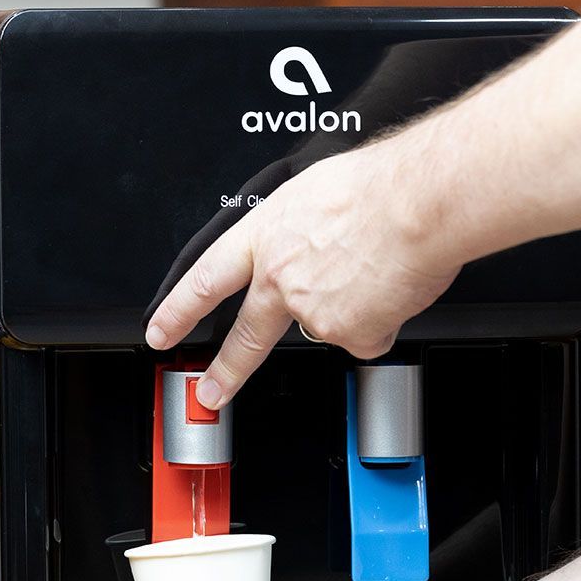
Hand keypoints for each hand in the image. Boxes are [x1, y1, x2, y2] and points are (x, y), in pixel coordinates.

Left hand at [144, 140, 459, 410]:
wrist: (418, 203)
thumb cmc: (378, 186)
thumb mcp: (316, 191)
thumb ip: (302, 229)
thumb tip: (314, 245)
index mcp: (265, 236)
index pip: (207, 278)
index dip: (179, 309)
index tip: (162, 331)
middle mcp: (280, 278)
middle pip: (246, 335)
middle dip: (225, 370)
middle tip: (208, 394)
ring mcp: (312, 311)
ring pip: (332, 324)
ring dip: (356, 308)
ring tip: (378, 271)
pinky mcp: (349, 334)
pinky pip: (370, 334)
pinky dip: (385, 317)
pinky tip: (392, 288)